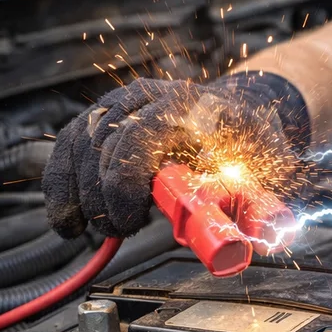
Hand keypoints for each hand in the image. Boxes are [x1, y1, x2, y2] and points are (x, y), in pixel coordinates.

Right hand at [42, 77, 298, 238]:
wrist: (239, 110)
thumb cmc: (250, 142)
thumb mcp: (267, 170)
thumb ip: (266, 202)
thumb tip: (268, 234)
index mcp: (192, 107)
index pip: (138, 137)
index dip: (124, 184)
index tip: (130, 221)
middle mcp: (153, 96)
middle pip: (103, 143)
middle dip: (104, 197)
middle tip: (120, 229)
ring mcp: (125, 102)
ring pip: (79, 142)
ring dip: (78, 193)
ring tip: (92, 228)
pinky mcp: (105, 114)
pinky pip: (69, 143)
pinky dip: (62, 183)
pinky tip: (66, 217)